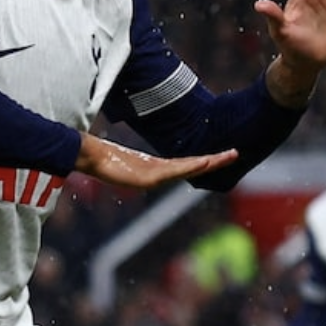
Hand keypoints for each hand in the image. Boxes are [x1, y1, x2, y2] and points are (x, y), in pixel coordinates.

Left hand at [76, 135, 238, 191]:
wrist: (89, 158)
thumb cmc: (105, 156)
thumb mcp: (123, 152)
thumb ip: (132, 152)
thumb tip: (130, 146)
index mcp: (158, 168)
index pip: (188, 163)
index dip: (208, 160)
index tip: (226, 153)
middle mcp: (160, 174)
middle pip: (193, 166)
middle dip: (215, 162)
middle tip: (236, 154)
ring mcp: (154, 177)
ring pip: (188, 169)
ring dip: (208, 163)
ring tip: (226, 156)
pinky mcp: (146, 179)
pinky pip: (173, 171)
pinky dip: (190, 166)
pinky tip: (202, 161)